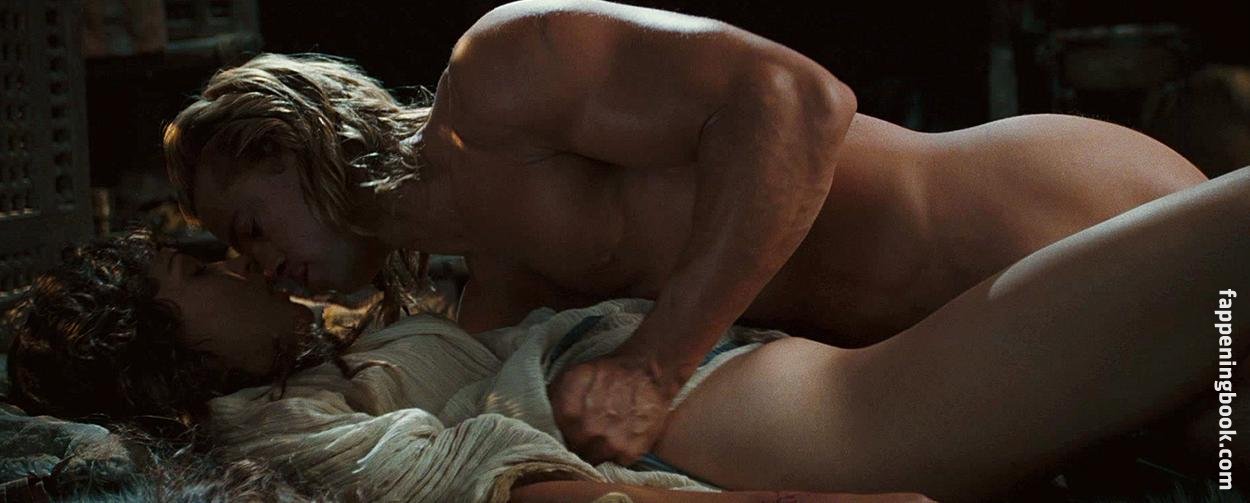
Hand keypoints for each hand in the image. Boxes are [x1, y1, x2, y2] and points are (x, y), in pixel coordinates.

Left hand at [548, 353, 679, 464]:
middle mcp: (587, 430)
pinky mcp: (630, 451)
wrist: (645, 371)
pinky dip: (616, 455)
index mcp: (567, 412)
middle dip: (579, 444)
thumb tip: (540, 415)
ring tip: (604, 439)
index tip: (568, 435)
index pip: (555, 439)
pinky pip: (615, 464)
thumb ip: (554, 397)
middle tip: (588, 436)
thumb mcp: (572, 375)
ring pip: (593, 460)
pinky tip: (620, 439)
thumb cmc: (607, 373)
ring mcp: (609, 443)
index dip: (561, 437)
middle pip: (574, 451)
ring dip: (597, 452)